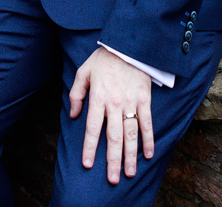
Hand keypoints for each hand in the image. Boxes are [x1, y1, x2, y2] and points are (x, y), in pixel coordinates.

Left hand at [69, 48, 153, 183]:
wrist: (128, 43)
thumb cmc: (104, 58)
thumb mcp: (84, 71)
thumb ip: (76, 93)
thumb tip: (73, 114)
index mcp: (98, 97)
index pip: (93, 128)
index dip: (90, 147)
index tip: (88, 164)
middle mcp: (114, 103)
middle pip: (114, 137)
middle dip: (113, 160)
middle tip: (112, 179)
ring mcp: (131, 102)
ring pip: (131, 134)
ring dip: (130, 155)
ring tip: (129, 173)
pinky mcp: (144, 99)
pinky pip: (147, 123)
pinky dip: (149, 139)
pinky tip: (148, 154)